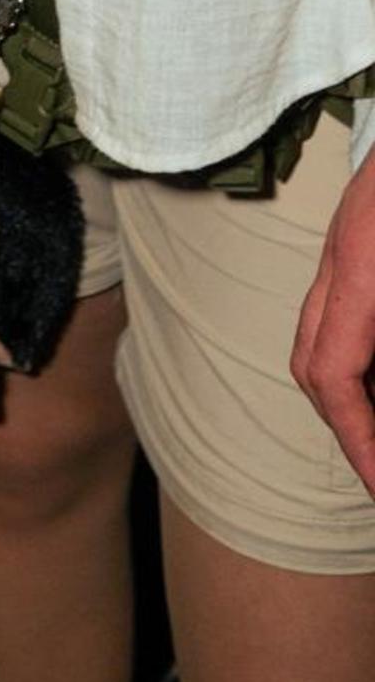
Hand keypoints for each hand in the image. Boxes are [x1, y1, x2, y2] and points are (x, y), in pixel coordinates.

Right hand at [292, 146, 374, 493]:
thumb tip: (371, 384)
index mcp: (363, 270)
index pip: (336, 375)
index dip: (361, 442)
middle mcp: (341, 262)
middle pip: (312, 362)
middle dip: (348, 429)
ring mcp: (344, 246)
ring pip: (318, 337)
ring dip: (349, 393)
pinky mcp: (357, 239)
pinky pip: (339, 313)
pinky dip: (359, 357)